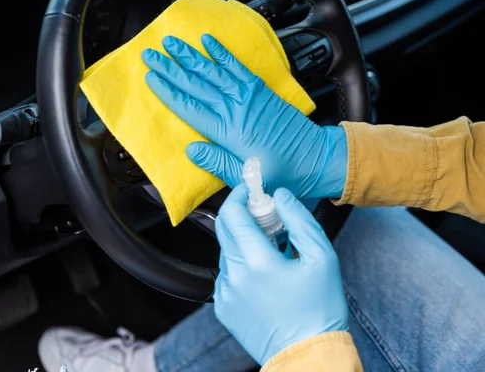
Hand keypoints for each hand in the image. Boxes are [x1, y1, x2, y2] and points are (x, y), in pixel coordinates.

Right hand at [142, 34, 346, 198]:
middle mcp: (234, 108)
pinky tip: (208, 41)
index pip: (189, 107)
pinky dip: (221, 52)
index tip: (151, 78)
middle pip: (195, 84)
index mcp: (226, 131)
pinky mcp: (259, 89)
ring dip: (189, 55)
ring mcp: (247, 95)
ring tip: (171, 43)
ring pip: (212, 70)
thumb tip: (191, 151)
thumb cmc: (280, 172)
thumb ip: (216, 163)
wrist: (313, 158)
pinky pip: (236, 66)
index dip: (167, 91)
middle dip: (170, 68)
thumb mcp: (244, 178)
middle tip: (150, 55)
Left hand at [213, 184, 347, 364]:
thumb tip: (281, 196)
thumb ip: (299, 220)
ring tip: (272, 253)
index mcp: (256, 261)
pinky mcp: (223, 307)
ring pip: (226, 252)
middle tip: (267, 219)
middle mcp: (234, 276)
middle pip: (225, 229)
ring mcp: (225, 293)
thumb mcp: (322, 258)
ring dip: (244, 243)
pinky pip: (226, 275)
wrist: (308, 357)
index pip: (232, 214)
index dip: (238, 195)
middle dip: (242, 216)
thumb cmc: (319, 311)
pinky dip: (241, 266)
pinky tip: (264, 277)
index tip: (249, 190)